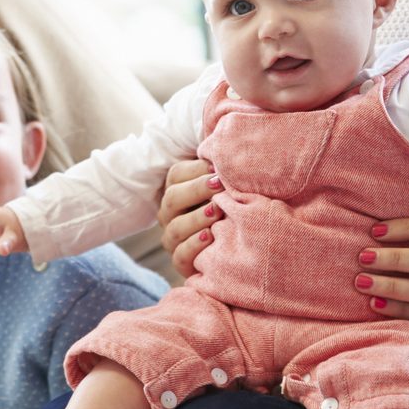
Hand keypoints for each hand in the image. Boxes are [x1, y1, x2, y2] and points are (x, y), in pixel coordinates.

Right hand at [156, 158, 221, 277]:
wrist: (237, 247)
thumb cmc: (230, 204)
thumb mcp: (225, 185)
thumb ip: (221, 169)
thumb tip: (225, 146)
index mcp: (177, 190)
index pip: (176, 175)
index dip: (195, 170)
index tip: (218, 169)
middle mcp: (170, 214)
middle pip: (172, 198)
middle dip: (196, 190)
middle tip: (220, 186)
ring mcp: (173, 239)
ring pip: (175, 228)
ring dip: (196, 218)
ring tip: (217, 211)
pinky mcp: (181, 262)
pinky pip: (180, 256)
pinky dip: (193, 246)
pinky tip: (209, 237)